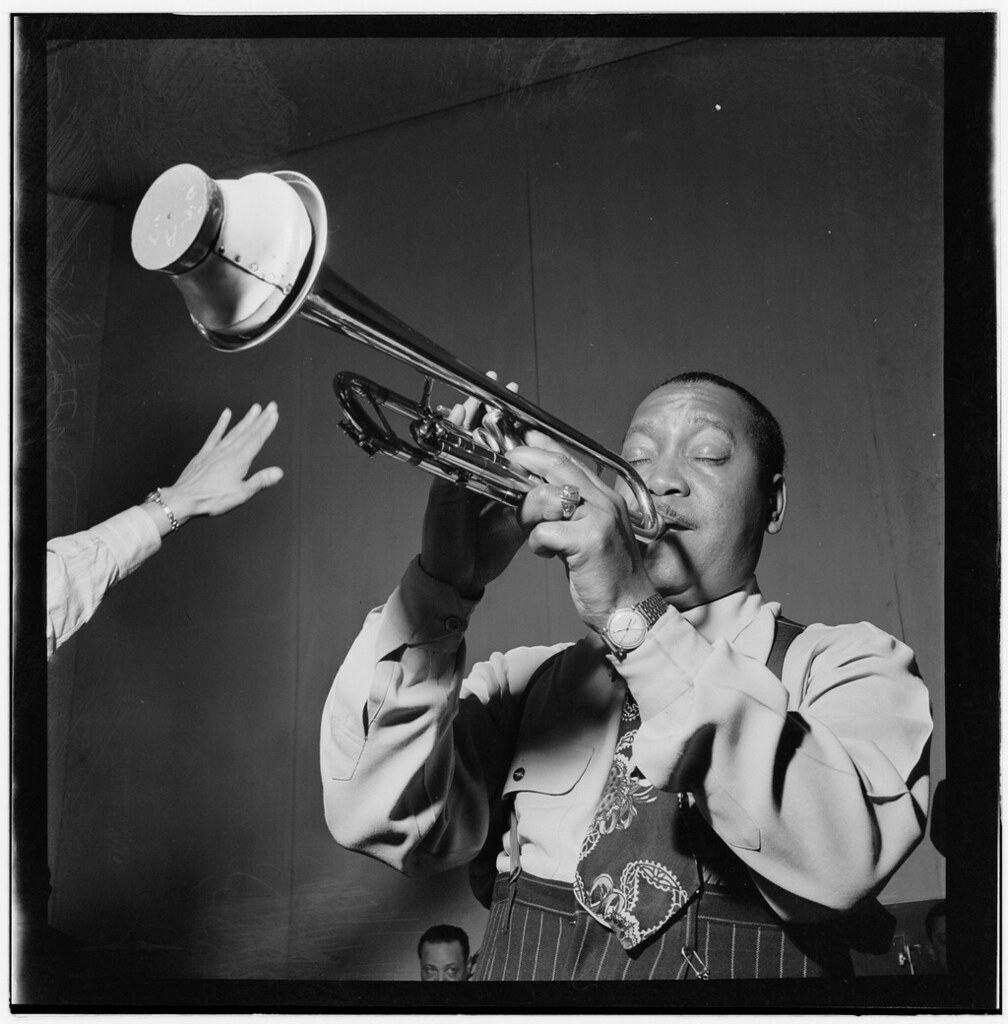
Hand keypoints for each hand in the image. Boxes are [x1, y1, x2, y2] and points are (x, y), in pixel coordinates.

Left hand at [152, 403, 283, 530]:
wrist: (184, 499)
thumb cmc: (212, 499)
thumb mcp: (241, 494)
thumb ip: (260, 481)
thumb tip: (279, 472)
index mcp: (239, 461)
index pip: (257, 440)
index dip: (267, 426)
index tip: (274, 414)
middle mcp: (228, 452)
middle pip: (248, 432)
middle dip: (261, 418)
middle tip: (270, 406)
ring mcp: (215, 451)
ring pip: (234, 431)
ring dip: (246, 419)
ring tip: (255, 408)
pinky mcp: (204, 453)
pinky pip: (215, 434)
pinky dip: (221, 423)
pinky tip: (226, 413)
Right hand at [419, 372, 524, 597]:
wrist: (461, 576)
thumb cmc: (485, 550)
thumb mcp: (517, 525)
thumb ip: (534, 506)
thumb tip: (557, 490)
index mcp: (492, 482)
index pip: (501, 445)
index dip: (510, 422)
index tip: (520, 399)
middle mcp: (472, 478)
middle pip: (477, 436)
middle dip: (486, 409)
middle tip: (495, 382)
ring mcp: (455, 483)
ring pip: (459, 443)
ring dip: (467, 417)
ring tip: (475, 394)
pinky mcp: (441, 494)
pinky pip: (445, 461)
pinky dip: (449, 441)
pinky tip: (455, 421)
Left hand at [507, 433, 657, 632]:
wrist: (631, 611)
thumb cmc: (607, 578)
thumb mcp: (590, 537)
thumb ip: (571, 515)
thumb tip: (540, 499)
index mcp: (606, 499)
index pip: (572, 461)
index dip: (545, 446)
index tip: (524, 438)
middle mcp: (606, 502)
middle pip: (559, 465)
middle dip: (526, 459)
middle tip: (506, 460)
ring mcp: (600, 519)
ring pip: (547, 496)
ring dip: (527, 512)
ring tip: (530, 529)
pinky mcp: (590, 540)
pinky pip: (545, 531)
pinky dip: (537, 544)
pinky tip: (549, 556)